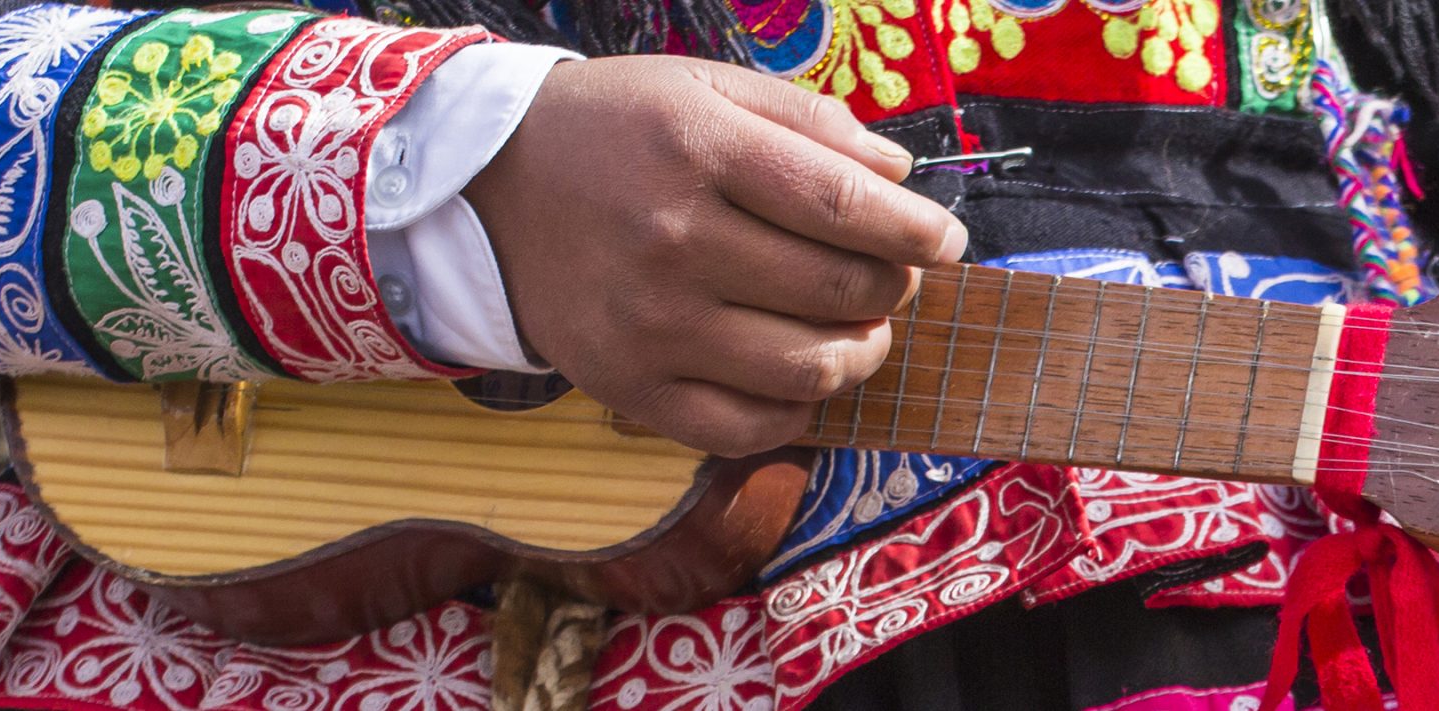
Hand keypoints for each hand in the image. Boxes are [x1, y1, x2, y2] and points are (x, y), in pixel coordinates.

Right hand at [463, 56, 963, 456]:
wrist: (491, 189)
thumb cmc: (619, 132)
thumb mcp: (705, 88)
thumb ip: (809, 122)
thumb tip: (900, 179)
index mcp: (699, 150)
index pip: (845, 207)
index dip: (916, 231)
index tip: (948, 240)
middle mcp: (672, 239)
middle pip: (837, 290)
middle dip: (894, 287)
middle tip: (896, 276)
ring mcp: (649, 323)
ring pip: (807, 369)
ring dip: (862, 353)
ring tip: (861, 329)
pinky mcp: (628, 387)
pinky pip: (746, 428)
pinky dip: (797, 410)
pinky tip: (801, 375)